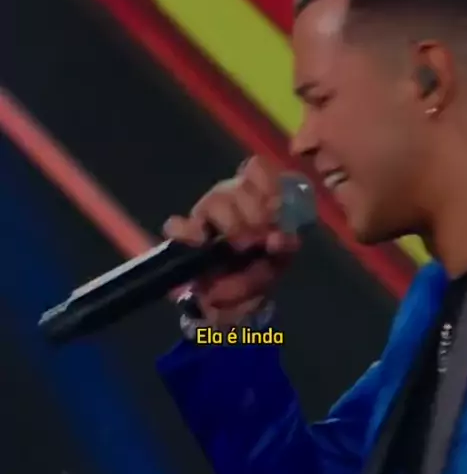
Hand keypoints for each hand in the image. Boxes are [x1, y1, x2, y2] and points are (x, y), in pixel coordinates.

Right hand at [162, 157, 301, 325]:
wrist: (231, 304)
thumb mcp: (278, 260)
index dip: (267, 182)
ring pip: (214, 201)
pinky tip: (202, 242)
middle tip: (260, 239)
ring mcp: (204, 217)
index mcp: (254, 198)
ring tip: (241, 247)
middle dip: (254, 212)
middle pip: (238, 186)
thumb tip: (277, 239)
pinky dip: (188, 232)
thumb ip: (283, 246)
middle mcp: (229, 200)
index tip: (276, 207)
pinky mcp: (183, 237)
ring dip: (232, 223)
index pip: (256, 169)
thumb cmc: (256, 272)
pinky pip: (177, 226)